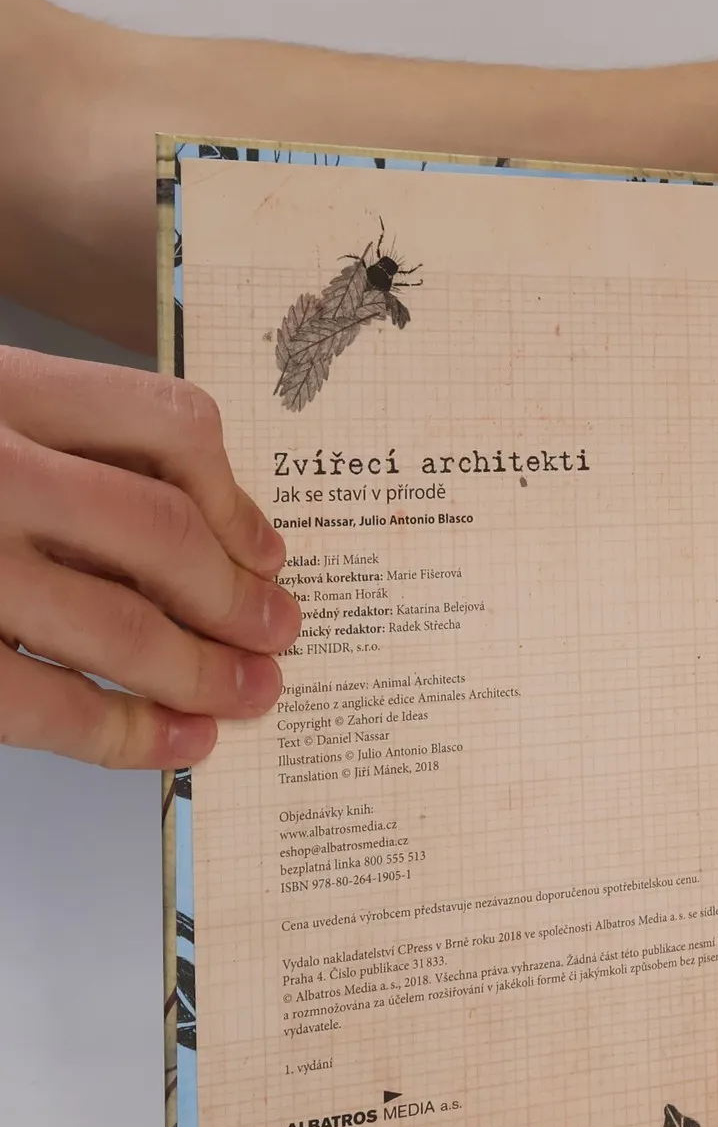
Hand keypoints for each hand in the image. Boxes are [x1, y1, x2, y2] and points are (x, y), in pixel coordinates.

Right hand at [0, 349, 298, 767]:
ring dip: (201, 672)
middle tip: (281, 634)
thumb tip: (208, 530)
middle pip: (161, 534)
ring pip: (116, 626)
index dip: (239, 495)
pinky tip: (175, 741)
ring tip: (251, 695)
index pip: (168, 421)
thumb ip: (62, 439)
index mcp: (0, 385)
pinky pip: (41, 703)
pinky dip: (124, 732)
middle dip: (237, 597)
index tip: (268, 549)